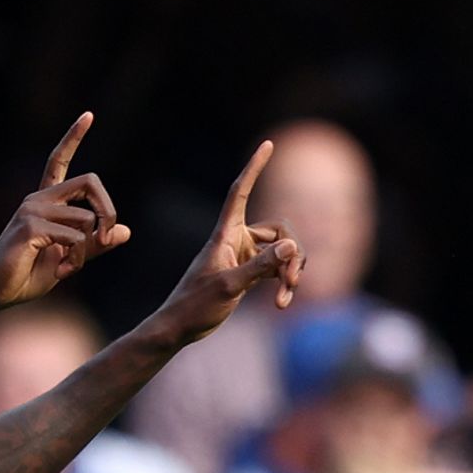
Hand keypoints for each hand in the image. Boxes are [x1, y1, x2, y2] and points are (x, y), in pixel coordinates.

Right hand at [0, 112, 132, 307]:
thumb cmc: (27, 276)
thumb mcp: (70, 259)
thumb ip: (95, 245)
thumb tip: (125, 232)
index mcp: (45, 202)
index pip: (59, 161)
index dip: (73, 137)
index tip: (89, 115)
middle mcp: (37, 199)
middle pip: (90, 181)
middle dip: (108, 210)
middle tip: (107, 239)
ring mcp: (32, 210)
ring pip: (86, 219)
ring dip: (87, 251)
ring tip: (67, 268)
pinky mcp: (30, 226)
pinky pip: (76, 238)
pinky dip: (77, 259)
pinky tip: (61, 272)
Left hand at [153, 141, 304, 345]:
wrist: (180, 328)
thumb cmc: (195, 306)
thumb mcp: (230, 286)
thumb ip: (262, 265)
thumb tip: (292, 245)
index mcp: (225, 234)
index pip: (240, 191)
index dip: (254, 167)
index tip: (267, 144)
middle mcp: (236, 240)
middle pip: (279, 229)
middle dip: (292, 253)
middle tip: (291, 280)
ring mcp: (244, 256)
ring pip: (282, 251)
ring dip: (290, 273)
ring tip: (285, 297)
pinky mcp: (249, 273)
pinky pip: (276, 269)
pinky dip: (283, 284)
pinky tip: (281, 304)